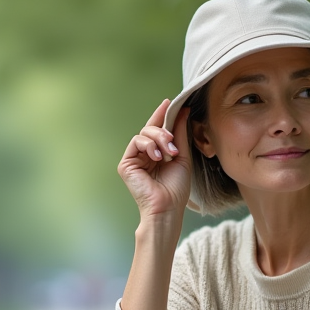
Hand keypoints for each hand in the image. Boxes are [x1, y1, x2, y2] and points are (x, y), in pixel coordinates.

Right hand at [118, 99, 192, 220]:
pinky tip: (157, 156)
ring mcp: (134, 159)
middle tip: (173, 143)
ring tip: (168, 153)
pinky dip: (148, 145)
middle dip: (164, 131)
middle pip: (150, 129)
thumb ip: (180, 134)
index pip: (158, 130)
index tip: (171, 102)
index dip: (163, 115)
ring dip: (158, 138)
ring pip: (144, 134)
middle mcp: (144, 155)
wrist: (168, 207)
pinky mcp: (126, 164)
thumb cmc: (176, 189)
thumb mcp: (182, 156)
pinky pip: (136, 142)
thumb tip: (183, 111)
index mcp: (157, 154)